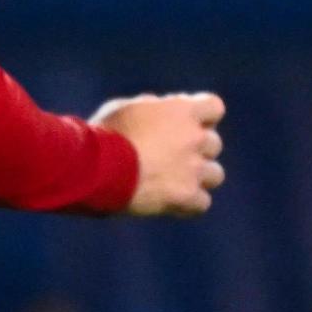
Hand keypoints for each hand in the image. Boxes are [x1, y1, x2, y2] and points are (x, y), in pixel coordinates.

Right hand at [93, 92, 225, 215]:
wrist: (95, 168)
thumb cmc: (105, 134)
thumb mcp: (125, 108)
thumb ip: (151, 107)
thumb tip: (159, 109)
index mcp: (183, 112)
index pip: (214, 108)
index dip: (201, 117)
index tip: (183, 123)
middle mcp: (196, 139)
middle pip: (214, 144)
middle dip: (196, 148)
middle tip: (170, 155)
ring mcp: (194, 170)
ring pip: (215, 174)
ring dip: (199, 176)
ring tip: (173, 181)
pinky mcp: (186, 197)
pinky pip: (202, 203)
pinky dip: (189, 203)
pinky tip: (171, 201)